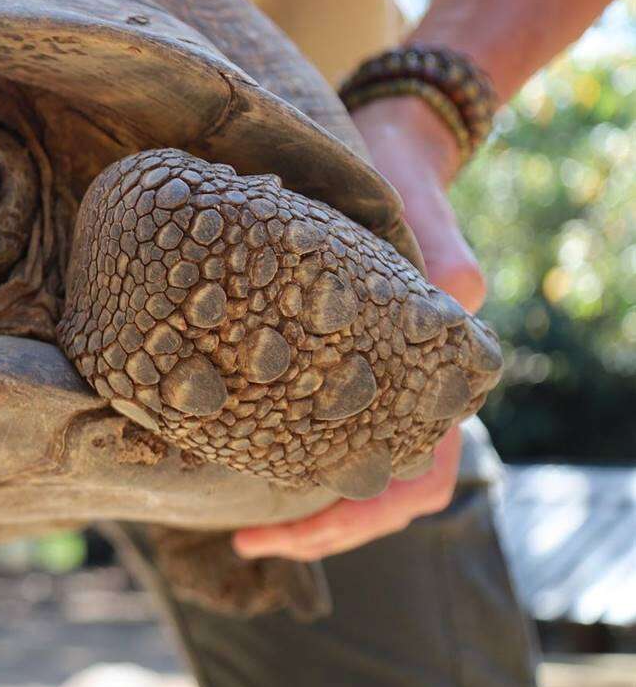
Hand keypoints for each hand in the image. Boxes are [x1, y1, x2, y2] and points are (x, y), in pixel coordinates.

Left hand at [233, 96, 481, 561]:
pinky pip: (316, 425)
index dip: (363, 512)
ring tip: (236, 527)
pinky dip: (280, 451)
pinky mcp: (329, 357)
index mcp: (436, 368)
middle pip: (382, 493)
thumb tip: (459, 286)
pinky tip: (227, 456)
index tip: (291, 530)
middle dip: (320, 527)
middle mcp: (405, 383)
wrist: (390, 142)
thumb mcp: (414, 197)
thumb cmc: (401, 171)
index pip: (424, 474)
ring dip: (302, 503)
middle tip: (248, 544)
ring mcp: (369, 375)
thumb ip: (438, 239)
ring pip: (349, 468)